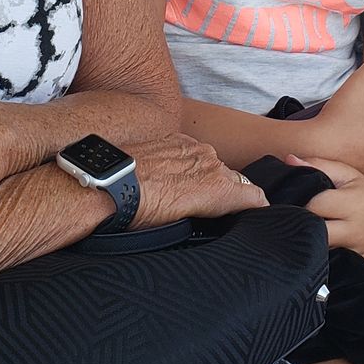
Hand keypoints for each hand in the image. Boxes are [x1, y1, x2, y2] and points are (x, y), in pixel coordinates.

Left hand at [131, 133, 267, 226]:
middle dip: (225, 193)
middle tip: (205, 209)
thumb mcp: (180, 226)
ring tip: (179, 191)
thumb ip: (209, 216)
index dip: (256, 208)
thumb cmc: (140, 211)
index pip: (256, 197)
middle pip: (233, 180)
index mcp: (219, 188)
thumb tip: (214, 218)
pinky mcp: (177, 137)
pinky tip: (166, 174)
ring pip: (211, 164)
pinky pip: (191, 151)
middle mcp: (212, 163)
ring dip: (203, 176)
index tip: (254, 214)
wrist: (107, 184)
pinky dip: (185, 162)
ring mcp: (194, 146)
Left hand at [289, 155, 363, 262]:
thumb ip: (319, 165)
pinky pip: (332, 265)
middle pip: (315, 232)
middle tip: (292, 222)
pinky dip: (322, 258)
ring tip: (302, 234)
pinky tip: (317, 250)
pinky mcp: (358, 266)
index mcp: (352, 203)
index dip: (299, 204)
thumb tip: (288, 159)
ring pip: (321, 252)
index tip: (292, 203)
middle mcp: (355, 230)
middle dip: (301, 227)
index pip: (314, 206)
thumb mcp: (348, 174)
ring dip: (309, 243)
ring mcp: (357, 251)